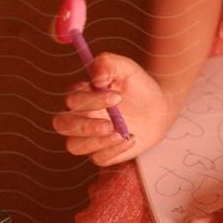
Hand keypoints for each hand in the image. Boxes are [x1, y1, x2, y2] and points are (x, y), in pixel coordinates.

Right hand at [54, 53, 170, 167]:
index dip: (91, 100)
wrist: (160, 107)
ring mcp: (88, 137)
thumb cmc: (139, 86)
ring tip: (122, 133)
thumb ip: (108, 64)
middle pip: (63, 125)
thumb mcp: (127, 69)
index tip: (117, 97)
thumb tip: (95, 77)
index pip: (72, 99)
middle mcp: (79, 117)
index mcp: (81, 95)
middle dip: (84, 126)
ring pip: (75, 146)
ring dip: (97, 141)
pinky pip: (98, 158)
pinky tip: (131, 139)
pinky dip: (113, 150)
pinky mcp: (101, 153)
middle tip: (109, 125)